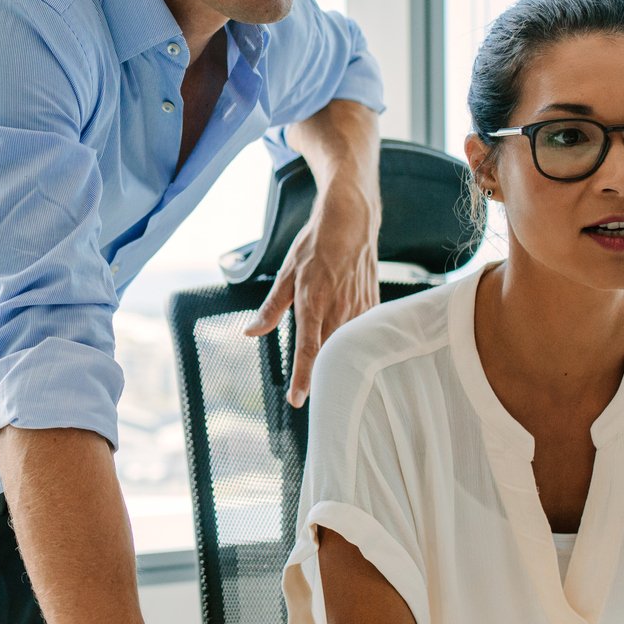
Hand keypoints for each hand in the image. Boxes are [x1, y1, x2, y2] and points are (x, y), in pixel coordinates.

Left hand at [243, 187, 381, 406]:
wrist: (351, 223)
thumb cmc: (315, 246)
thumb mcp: (286, 274)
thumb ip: (271, 308)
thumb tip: (250, 332)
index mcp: (313, 302)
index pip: (307, 348)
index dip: (303, 377)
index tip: (298, 401)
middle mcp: (338, 309)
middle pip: (330, 354)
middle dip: (320, 377)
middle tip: (309, 396)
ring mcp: (359, 309)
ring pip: (348, 346)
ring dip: (338, 363)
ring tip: (330, 382)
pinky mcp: (372, 306)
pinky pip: (363, 333)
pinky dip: (354, 345)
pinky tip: (349, 352)